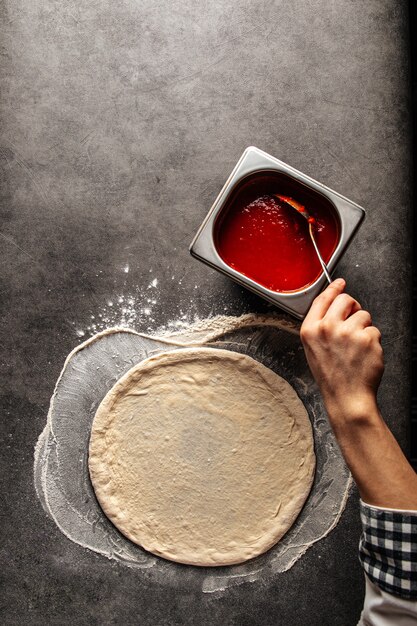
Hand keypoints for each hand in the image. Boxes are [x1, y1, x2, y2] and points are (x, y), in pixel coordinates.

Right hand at [300, 278, 383, 422]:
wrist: (347, 397)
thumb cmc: (331, 376)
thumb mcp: (313, 348)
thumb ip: (320, 326)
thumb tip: (334, 304)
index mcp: (310, 330)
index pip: (323, 299)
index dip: (334, 288)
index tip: (340, 283)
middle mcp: (327, 328)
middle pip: (346, 299)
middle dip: (353, 307)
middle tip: (354, 322)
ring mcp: (348, 332)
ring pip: (364, 315)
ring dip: (364, 328)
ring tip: (357, 347)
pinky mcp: (367, 338)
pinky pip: (375, 330)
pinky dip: (373, 342)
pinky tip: (365, 355)